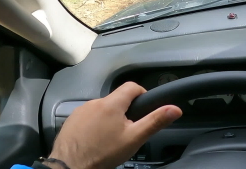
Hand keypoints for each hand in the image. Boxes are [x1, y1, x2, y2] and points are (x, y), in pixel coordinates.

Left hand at [48, 82, 181, 168]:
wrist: (70, 166)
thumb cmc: (103, 153)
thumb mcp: (134, 139)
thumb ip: (155, 121)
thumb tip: (175, 109)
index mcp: (112, 103)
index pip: (132, 86)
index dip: (141, 94)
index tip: (143, 108)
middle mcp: (95, 102)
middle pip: (117, 99)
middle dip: (125, 111)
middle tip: (128, 130)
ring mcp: (81, 110)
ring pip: (102, 108)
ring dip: (109, 118)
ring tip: (110, 138)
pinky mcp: (71, 120)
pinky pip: (88, 116)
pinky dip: (94, 124)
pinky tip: (95, 139)